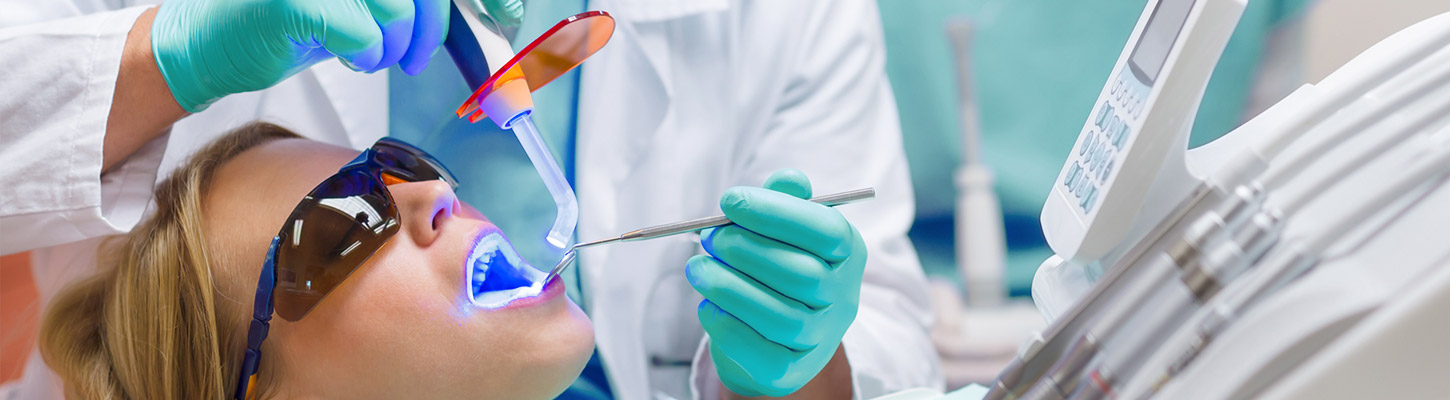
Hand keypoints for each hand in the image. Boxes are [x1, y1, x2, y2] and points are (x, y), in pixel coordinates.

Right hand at [150, 0, 493, 111]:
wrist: (208, 44)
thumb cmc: (294, 20)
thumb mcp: (369, 5)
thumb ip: (422, 7)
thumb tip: (495, 31)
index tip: (508, 16)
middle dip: (436, 28)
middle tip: (417, 56)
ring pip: (399, 6)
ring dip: (397, 44)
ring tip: (373, 54)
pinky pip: (362, 33)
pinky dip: (367, 54)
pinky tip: (350, 55)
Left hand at [688, 169, 867, 396]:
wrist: (774, 333)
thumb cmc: (776, 267)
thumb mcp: (784, 230)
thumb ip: (785, 202)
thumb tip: (789, 180)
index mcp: (848, 253)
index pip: (826, 231)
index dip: (775, 212)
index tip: (729, 201)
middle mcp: (843, 298)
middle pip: (802, 275)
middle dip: (746, 251)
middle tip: (709, 237)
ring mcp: (820, 339)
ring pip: (780, 316)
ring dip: (730, 287)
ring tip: (698, 269)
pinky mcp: (791, 371)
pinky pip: (760, 352)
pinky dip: (727, 325)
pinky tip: (707, 305)